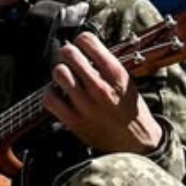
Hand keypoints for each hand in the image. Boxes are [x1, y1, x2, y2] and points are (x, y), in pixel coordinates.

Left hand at [44, 32, 164, 154]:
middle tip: (70, 60)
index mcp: (116, 75)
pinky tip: (60, 95)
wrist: (136, 144)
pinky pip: (49, 98)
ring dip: (60, 72)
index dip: (82, 41)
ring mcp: (85, 105)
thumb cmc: (130, 110)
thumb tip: (83, 49)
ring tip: (66, 78)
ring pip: (58, 73)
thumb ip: (106, 65)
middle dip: (68, 54)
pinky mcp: (74, 121)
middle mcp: (100, 88)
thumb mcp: (127, 82)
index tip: (82, 47)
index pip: (88, 41)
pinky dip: (51, 93)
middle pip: (69, 54)